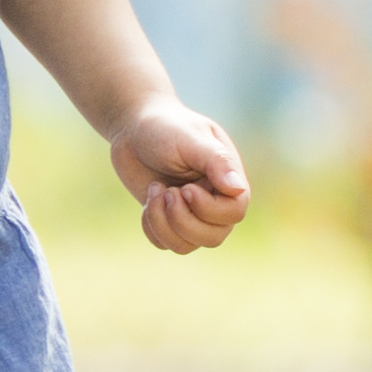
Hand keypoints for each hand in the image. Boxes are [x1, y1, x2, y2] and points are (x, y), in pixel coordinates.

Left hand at [110, 98, 249, 254]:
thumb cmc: (166, 126)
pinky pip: (166, 243)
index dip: (209, 209)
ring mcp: (191, 212)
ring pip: (188, 246)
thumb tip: (237, 189)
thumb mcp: (191, 138)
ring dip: (164, 224)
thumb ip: (217, 161)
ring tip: (155, 192)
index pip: (235, 213)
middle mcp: (214, 200)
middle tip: (166, 191)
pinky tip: (149, 201)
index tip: (185, 188)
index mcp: (227, 179)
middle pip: (213, 237)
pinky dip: (152, 227)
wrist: (133, 126)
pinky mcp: (167, 219)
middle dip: (183, 221)